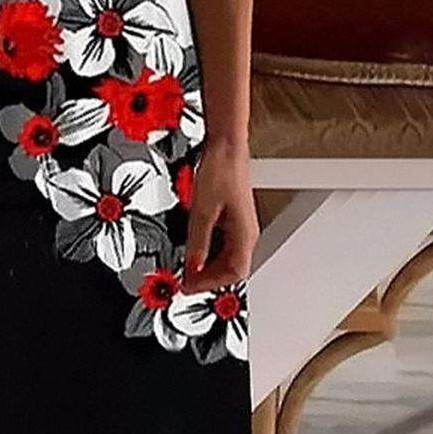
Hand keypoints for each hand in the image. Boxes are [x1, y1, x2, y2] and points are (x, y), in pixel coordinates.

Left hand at [181, 140, 258, 293]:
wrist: (226, 147)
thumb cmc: (220, 171)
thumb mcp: (202, 210)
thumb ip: (197, 242)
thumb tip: (192, 267)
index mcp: (245, 234)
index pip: (234, 272)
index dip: (211, 283)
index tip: (189, 286)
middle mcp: (246, 232)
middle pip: (232, 268)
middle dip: (209, 278)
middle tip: (186, 280)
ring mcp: (241, 225)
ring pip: (228, 257)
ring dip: (209, 266)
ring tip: (188, 268)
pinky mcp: (233, 216)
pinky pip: (223, 243)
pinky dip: (209, 251)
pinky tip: (195, 248)